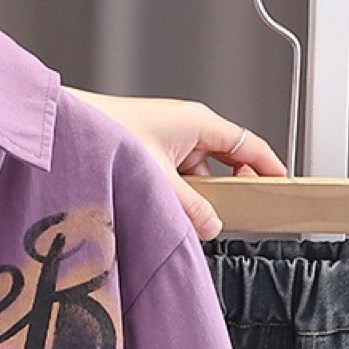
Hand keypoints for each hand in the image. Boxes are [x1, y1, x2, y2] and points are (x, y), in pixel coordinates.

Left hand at [70, 93, 285, 239]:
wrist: (66, 130)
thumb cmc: (108, 136)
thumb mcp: (159, 181)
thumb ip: (191, 208)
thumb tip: (212, 225)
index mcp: (198, 123)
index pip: (249, 145)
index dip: (269, 167)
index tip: (282, 188)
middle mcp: (184, 128)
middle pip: (225, 162)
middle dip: (229, 190)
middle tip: (235, 216)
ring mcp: (165, 140)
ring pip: (197, 174)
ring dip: (197, 198)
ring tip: (191, 219)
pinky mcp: (147, 153)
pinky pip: (175, 177)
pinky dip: (176, 196)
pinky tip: (167, 213)